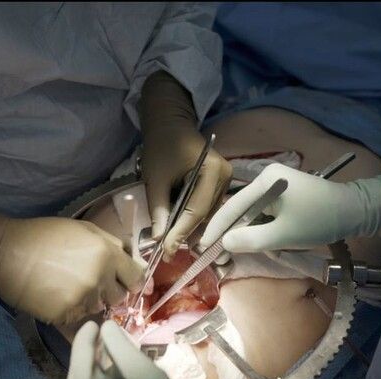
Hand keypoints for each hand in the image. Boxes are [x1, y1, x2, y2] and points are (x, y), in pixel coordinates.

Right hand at [0, 200, 143, 323]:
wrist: (6, 254)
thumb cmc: (44, 236)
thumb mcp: (83, 228)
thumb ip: (109, 243)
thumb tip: (127, 257)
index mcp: (106, 254)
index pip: (136, 277)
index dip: (131, 279)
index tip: (124, 281)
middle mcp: (99, 278)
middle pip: (120, 296)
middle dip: (109, 291)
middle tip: (91, 282)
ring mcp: (82, 299)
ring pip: (99, 308)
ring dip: (90, 301)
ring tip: (69, 287)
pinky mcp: (65, 315)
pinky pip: (79, 317)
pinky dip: (72, 310)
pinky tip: (56, 296)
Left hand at [67, 320, 189, 378]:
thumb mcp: (143, 372)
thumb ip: (121, 347)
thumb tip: (106, 328)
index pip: (79, 358)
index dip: (85, 337)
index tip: (94, 322)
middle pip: (78, 376)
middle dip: (88, 354)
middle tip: (99, 336)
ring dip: (96, 370)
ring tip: (111, 355)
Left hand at [140, 71, 231, 260]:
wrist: (170, 124)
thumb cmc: (161, 146)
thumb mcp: (155, 178)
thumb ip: (158, 208)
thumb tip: (159, 239)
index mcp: (212, 170)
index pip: (198, 210)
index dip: (182, 232)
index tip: (167, 251)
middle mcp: (225, 177)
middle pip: (207, 215)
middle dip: (188, 235)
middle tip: (170, 253)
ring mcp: (225, 181)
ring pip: (209, 215)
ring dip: (192, 230)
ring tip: (174, 245)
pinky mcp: (220, 184)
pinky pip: (208, 208)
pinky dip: (195, 220)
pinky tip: (182, 231)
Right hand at [201, 163, 380, 252]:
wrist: (356, 212)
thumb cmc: (319, 220)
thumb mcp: (283, 234)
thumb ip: (251, 239)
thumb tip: (225, 242)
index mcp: (265, 180)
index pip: (232, 206)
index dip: (216, 228)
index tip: (202, 246)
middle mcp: (266, 179)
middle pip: (240, 209)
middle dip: (230, 233)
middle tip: (217, 255)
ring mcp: (275, 187)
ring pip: (252, 214)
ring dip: (246, 234)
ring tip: (236, 254)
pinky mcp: (284, 196)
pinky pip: (264, 214)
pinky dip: (260, 230)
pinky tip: (260, 244)